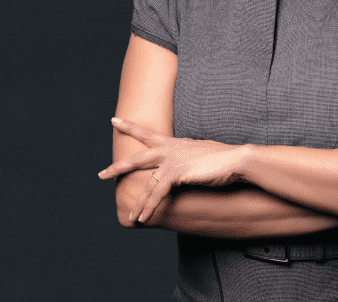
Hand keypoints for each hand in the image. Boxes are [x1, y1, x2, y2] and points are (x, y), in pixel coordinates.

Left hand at [98, 118, 243, 224]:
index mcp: (174, 143)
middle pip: (137, 157)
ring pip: (147, 184)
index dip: (130, 127)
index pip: (147, 133)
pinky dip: (150, 207)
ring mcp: (172, 160)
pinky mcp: (177, 173)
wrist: (236, 160)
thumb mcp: (200, 154)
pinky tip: (144, 217)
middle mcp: (170, 149)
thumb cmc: (223, 159)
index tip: (114, 120)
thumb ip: (188, 158)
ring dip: (140, 203)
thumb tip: (185, 165)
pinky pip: (157, 193)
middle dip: (118, 167)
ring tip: (132, 216)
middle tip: (101, 174)